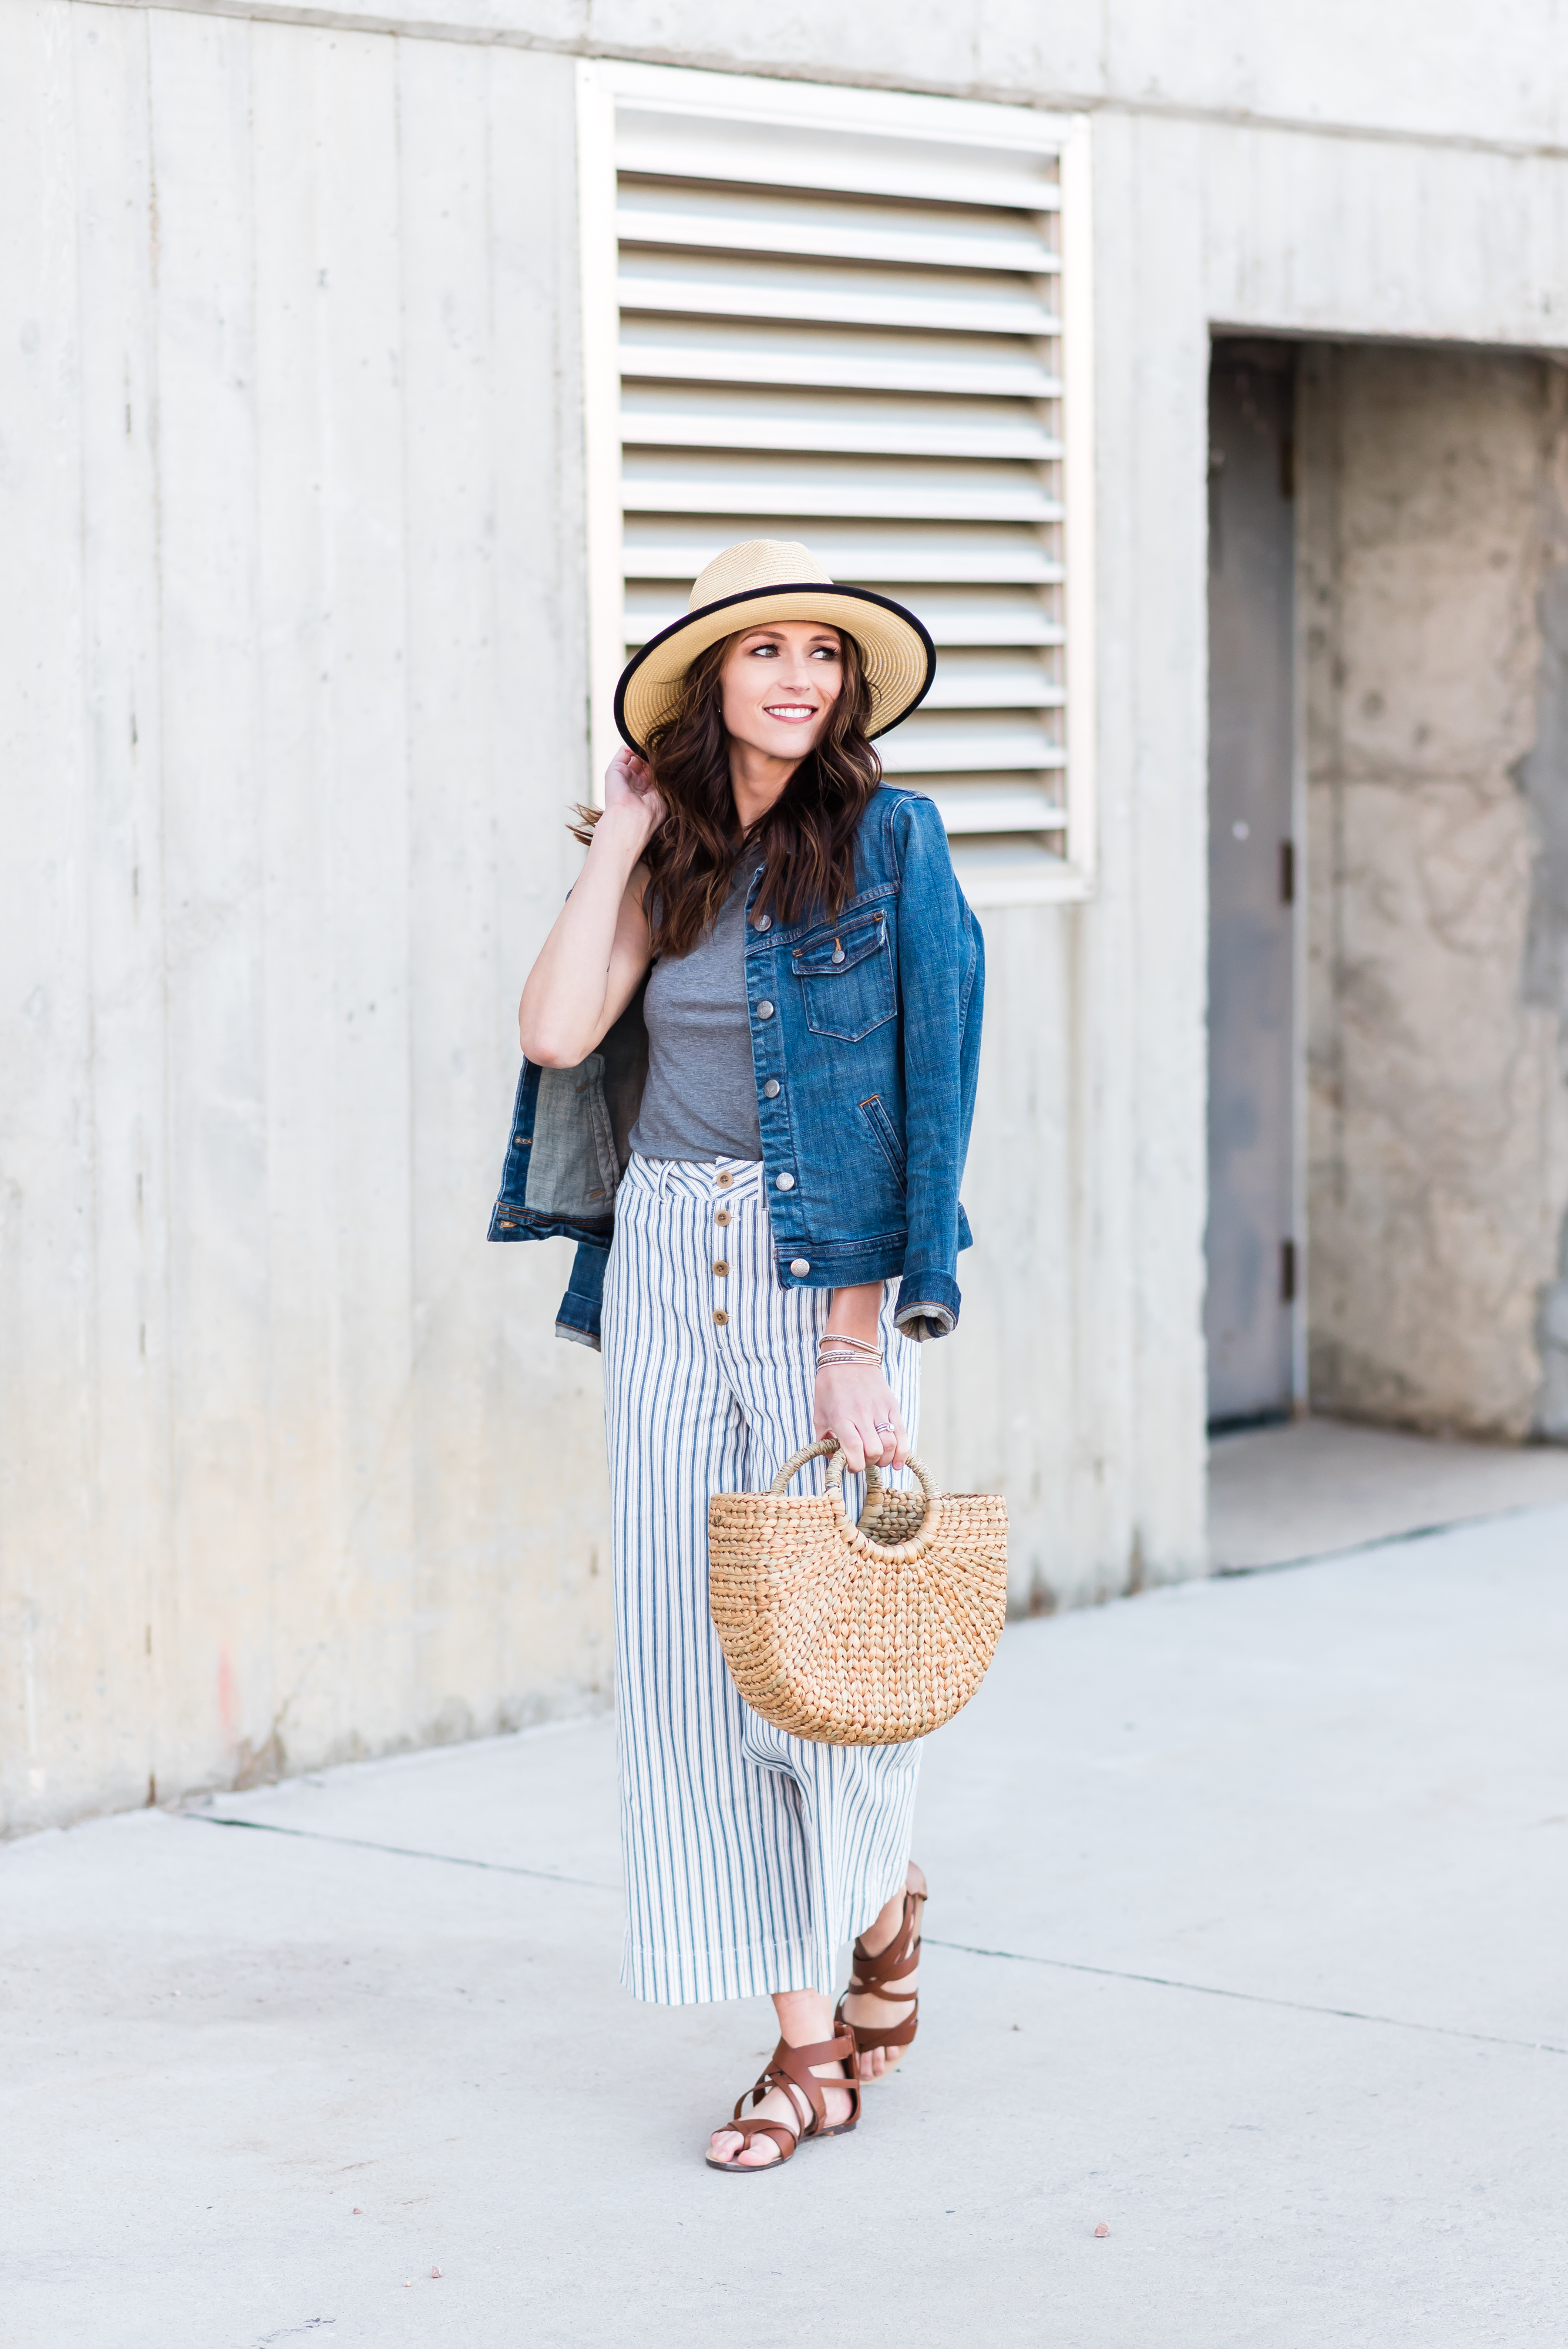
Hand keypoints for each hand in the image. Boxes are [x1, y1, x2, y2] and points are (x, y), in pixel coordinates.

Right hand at [602, 745, 664, 835]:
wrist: (631, 818)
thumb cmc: (651, 811)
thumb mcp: (663, 792)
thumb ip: (663, 776)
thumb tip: (666, 760)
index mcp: (647, 794)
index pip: (654, 774)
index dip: (661, 765)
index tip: (670, 756)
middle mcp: (635, 785)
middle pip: (644, 764)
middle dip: (653, 756)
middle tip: (661, 748)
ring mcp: (624, 778)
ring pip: (634, 756)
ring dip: (644, 749)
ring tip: (653, 745)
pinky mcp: (614, 770)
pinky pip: (624, 752)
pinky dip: (632, 745)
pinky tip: (642, 745)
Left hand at [813, 1360, 909, 1474]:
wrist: (849, 1356)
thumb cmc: (830, 1386)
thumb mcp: (819, 1413)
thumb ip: (823, 1439)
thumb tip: (834, 1460)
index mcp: (841, 1417)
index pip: (854, 1450)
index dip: (855, 1466)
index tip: (852, 1467)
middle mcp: (861, 1414)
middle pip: (875, 1451)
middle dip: (870, 1463)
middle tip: (864, 1461)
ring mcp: (879, 1409)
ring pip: (891, 1444)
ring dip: (886, 1459)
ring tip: (879, 1459)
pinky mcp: (892, 1405)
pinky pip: (902, 1433)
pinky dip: (902, 1452)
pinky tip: (898, 1463)